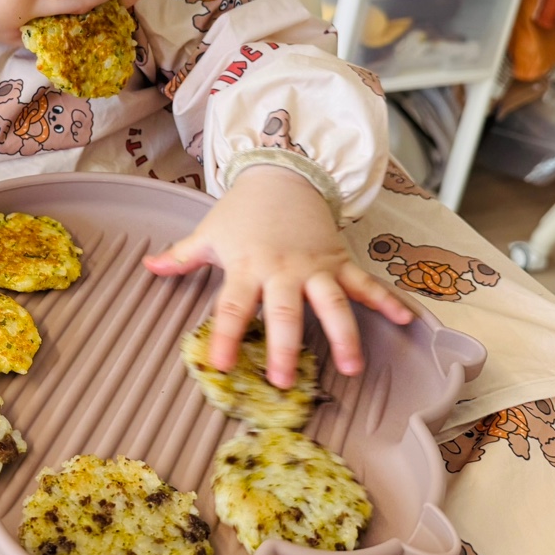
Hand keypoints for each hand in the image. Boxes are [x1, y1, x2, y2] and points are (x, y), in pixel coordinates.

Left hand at [143, 165, 411, 387]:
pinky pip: (365, 283)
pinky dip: (386, 300)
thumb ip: (182, 256)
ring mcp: (315, 266)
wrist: (283, 174)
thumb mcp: (209, 232)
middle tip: (285, 380)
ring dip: (344, 334)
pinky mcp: (339, 261)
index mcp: (247, 265)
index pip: (233, 305)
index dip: (225, 335)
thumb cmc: (242, 211)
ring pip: (332, 303)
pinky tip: (406, 320)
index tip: (219, 365)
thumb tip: (148, 268)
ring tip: (352, 366)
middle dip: (286, 347)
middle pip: (285, 311)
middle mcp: (283, 269)